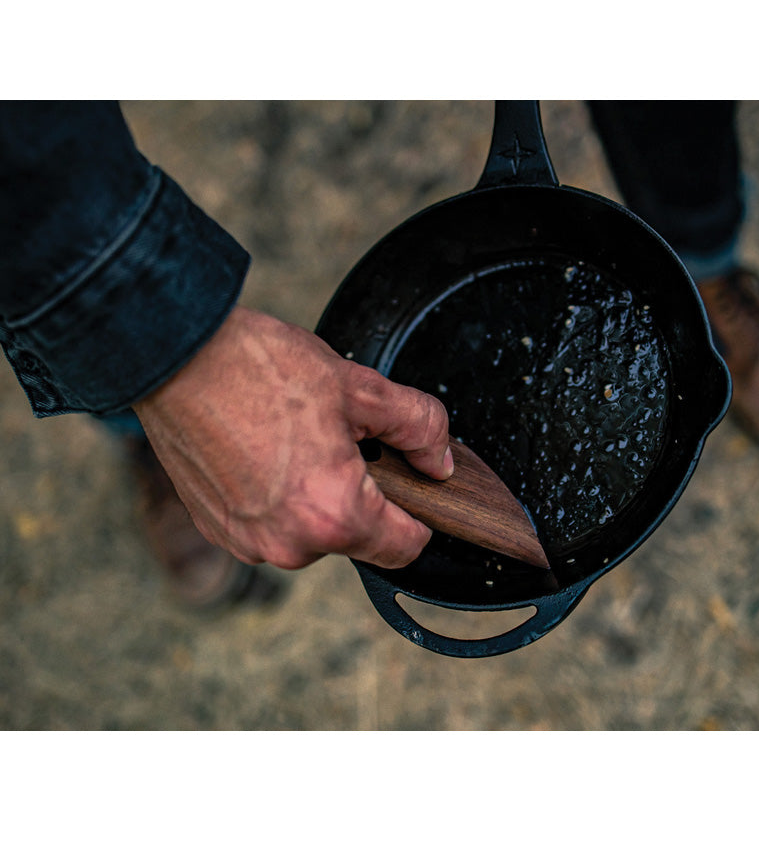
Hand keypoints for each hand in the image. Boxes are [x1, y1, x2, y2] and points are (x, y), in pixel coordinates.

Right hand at [132, 306, 452, 569]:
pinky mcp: (217, 530)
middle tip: (341, 438)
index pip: (405, 547)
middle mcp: (289, 545)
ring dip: (317, 496)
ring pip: (313, 532)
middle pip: (357, 537)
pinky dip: (278, 498)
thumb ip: (419, 428)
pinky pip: (272, 526)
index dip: (419, 513)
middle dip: (361, 494)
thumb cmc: (259, 368)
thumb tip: (439, 461)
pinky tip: (264, 451)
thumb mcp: (360, 388)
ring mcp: (247, 543)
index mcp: (332, 515)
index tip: (409, 484)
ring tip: (296, 440)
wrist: (173, 356)